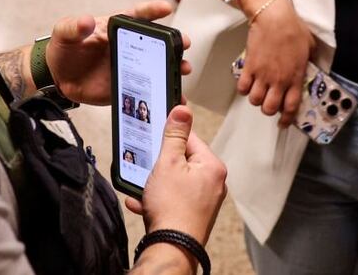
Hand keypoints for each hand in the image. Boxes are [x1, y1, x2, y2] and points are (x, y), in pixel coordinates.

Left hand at [46, 0, 191, 104]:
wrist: (57, 76)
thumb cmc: (63, 48)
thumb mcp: (64, 33)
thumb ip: (74, 27)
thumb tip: (87, 21)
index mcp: (115, 28)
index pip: (136, 16)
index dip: (151, 11)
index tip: (167, 8)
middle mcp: (127, 46)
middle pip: (154, 42)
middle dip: (172, 42)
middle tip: (184, 44)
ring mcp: (129, 66)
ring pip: (156, 65)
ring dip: (172, 67)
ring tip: (183, 70)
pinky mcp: (126, 86)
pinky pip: (146, 89)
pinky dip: (160, 94)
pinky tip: (173, 98)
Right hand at [124, 105, 226, 242]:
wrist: (172, 248)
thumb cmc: (172, 207)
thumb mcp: (168, 162)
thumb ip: (174, 135)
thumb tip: (183, 110)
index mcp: (212, 167)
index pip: (190, 139)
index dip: (170, 135)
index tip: (157, 129)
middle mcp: (214, 184)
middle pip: (182, 160)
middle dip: (160, 163)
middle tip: (147, 166)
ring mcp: (205, 201)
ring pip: (175, 181)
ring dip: (156, 182)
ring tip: (144, 187)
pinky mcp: (194, 215)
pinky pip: (174, 199)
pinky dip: (158, 198)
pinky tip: (143, 203)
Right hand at [236, 0, 313, 127]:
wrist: (274, 17)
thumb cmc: (294, 29)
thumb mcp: (309, 47)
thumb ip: (308, 61)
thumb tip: (308, 66)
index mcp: (295, 77)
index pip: (291, 106)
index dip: (286, 118)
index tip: (283, 122)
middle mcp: (278, 80)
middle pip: (269, 108)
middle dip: (269, 109)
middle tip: (269, 103)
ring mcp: (262, 74)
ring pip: (255, 100)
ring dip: (256, 99)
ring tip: (258, 92)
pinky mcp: (249, 67)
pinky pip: (242, 87)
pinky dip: (243, 89)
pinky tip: (247, 83)